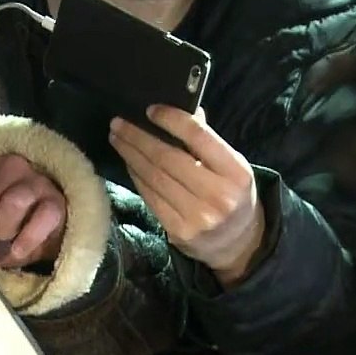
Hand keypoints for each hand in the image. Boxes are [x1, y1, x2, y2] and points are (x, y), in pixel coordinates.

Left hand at [0, 153, 66, 277]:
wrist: (48, 228)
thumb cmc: (10, 223)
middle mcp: (9, 165)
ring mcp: (35, 179)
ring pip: (11, 203)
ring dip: (3, 230)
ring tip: (3, 247)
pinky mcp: (56, 199)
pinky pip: (42, 217)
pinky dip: (28, 237)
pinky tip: (18, 252)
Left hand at [109, 107, 264, 287]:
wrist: (239, 245)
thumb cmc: (232, 195)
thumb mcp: (232, 167)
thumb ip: (208, 142)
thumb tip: (181, 111)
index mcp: (236, 172)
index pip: (199, 137)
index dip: (171, 120)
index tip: (149, 109)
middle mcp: (217, 194)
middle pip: (167, 158)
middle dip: (137, 138)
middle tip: (118, 123)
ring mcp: (196, 215)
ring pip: (153, 177)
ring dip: (130, 155)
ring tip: (116, 138)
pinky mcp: (177, 230)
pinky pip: (149, 196)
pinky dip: (135, 176)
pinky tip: (128, 162)